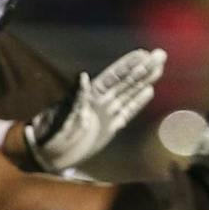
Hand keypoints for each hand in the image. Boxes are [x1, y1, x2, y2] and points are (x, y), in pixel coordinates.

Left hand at [26, 47, 165, 171]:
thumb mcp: (62, 116)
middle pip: (125, 82)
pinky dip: (137, 103)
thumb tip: (82, 77)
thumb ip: (75, 97)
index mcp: (89, 96)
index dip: (128, 65)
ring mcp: (105, 115)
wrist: (48, 155)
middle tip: (160, 55)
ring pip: (129, 95)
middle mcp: (100, 102)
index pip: (113, 77)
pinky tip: (148, 91)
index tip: (143, 53)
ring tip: (158, 68)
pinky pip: (127, 113)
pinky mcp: (109, 129)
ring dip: (143, 82)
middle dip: (142, 69)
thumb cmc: (51, 134)